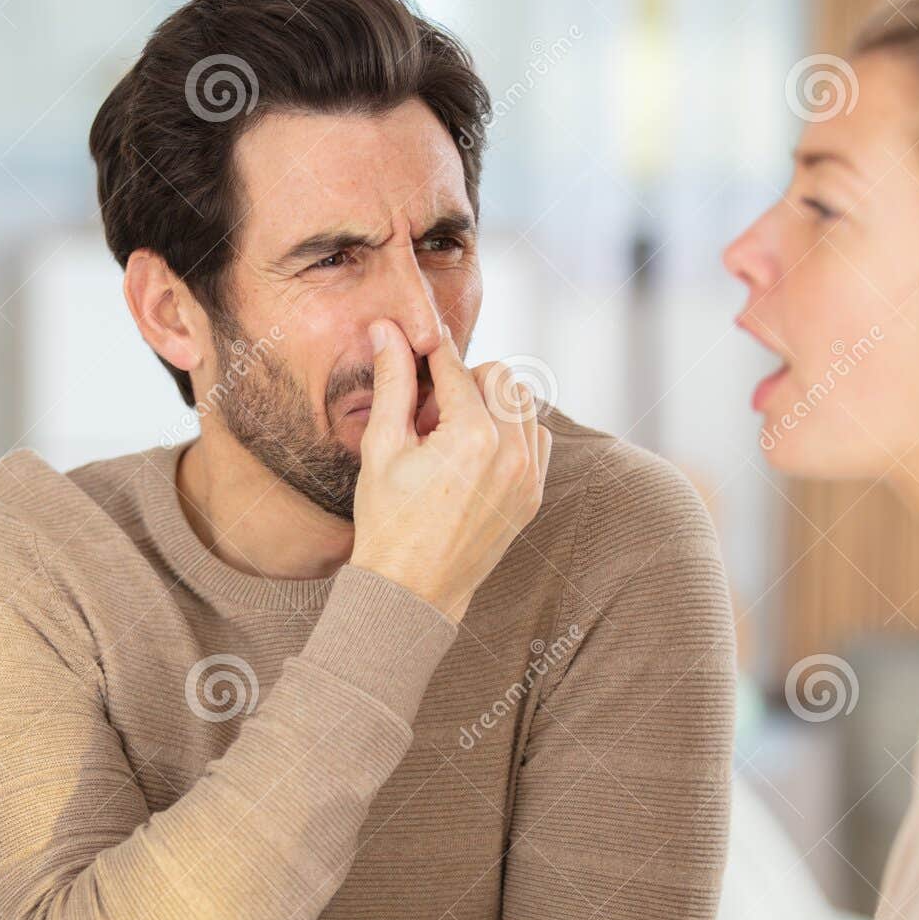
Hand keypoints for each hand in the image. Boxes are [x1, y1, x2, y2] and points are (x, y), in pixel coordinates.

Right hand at [349, 320, 550, 622]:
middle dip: (464, 383)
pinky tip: (475, 457)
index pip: (456, 367)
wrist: (411, 591)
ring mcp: (529, 476)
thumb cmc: (387, 522)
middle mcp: (511, 453)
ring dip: (490, 406)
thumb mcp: (382, 447)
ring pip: (522, 404)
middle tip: (429, 417)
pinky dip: (511, 435)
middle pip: (498, 375)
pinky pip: (536, 439)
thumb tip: (387, 328)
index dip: (428, 356)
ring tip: (452, 439)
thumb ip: (393, 382)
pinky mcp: (533, 495)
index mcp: (472, 437)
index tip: (413, 353)